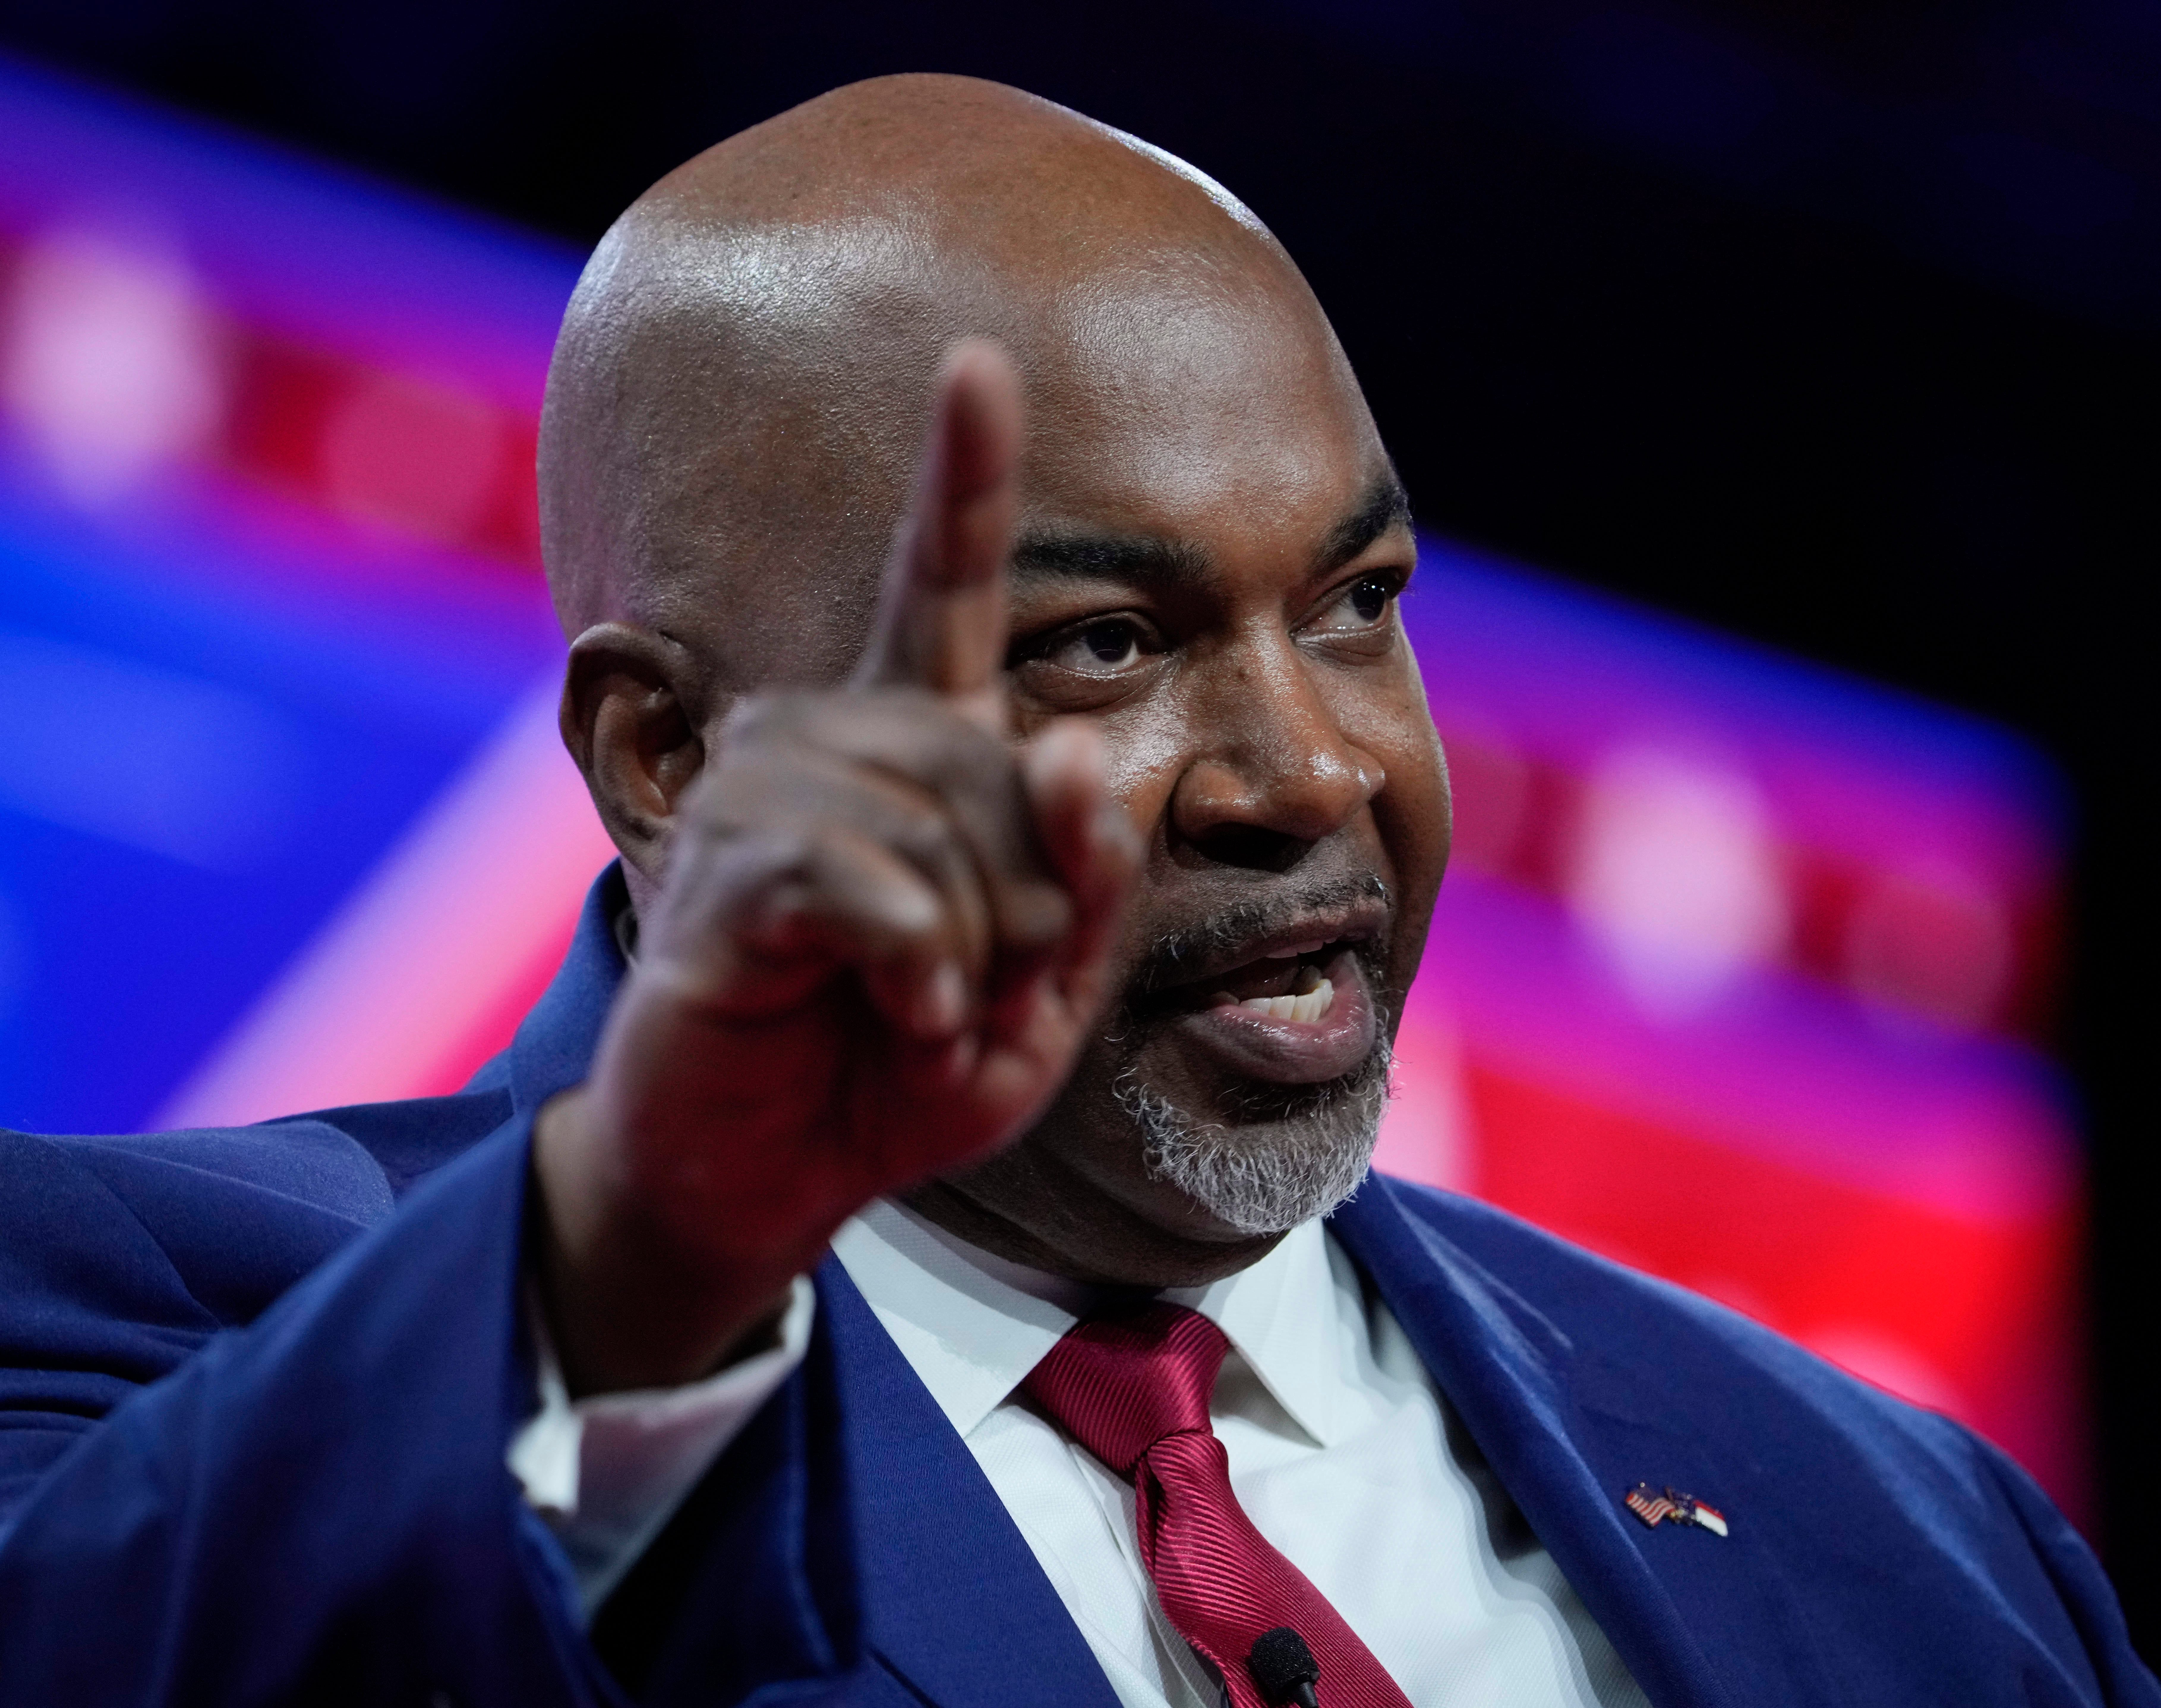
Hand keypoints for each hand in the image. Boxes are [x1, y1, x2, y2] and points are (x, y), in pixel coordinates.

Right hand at [533, 342, 1139, 1393]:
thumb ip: (1085, 880)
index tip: (975, 359)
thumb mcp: (1046, 991)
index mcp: (911, 746)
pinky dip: (913, 972)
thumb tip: (1077, 749)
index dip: (961, 476)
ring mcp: (763, 796)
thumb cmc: (907, 1066)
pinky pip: (870, 885)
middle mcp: (827, 739)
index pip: (937, 587)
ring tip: (917, 1008)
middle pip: (998, 763)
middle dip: (1026, 906)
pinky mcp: (727, 871)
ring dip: (968, 950)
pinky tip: (892, 1015)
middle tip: (974, 988)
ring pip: (940, 831)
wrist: (779, 1170)